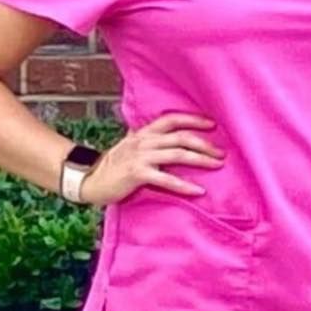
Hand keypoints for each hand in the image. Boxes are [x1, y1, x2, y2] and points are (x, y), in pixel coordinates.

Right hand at [80, 112, 222, 206]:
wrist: (89, 180)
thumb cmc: (113, 165)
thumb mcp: (131, 145)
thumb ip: (148, 140)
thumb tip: (168, 138)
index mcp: (144, 132)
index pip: (173, 119)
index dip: (194, 119)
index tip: (213, 124)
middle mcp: (144, 141)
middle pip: (181, 137)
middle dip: (204, 143)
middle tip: (221, 152)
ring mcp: (141, 157)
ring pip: (177, 154)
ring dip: (200, 160)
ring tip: (217, 165)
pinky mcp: (137, 174)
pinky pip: (166, 179)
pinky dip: (184, 185)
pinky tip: (198, 191)